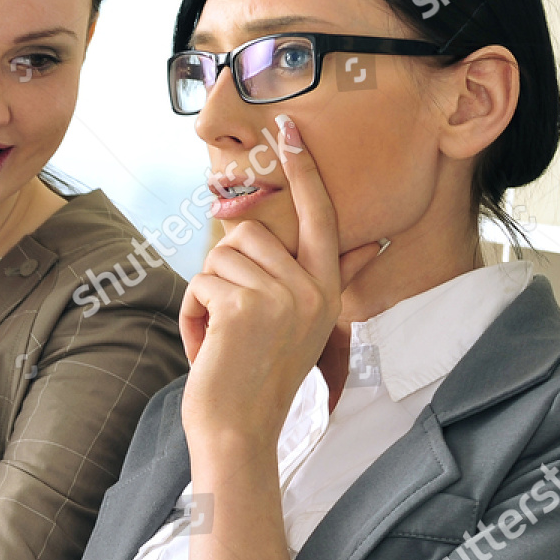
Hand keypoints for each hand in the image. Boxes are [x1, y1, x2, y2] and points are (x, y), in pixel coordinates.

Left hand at [180, 115, 385, 455]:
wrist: (238, 432)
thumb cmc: (257, 384)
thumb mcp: (301, 329)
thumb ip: (324, 282)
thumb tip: (368, 244)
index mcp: (326, 291)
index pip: (321, 217)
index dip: (305, 171)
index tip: (290, 126)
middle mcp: (311, 290)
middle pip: (250, 236)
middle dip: (224, 273)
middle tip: (227, 324)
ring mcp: (280, 297)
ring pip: (220, 259)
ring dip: (205, 298)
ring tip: (218, 340)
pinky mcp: (244, 305)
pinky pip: (201, 282)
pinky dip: (191, 315)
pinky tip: (205, 349)